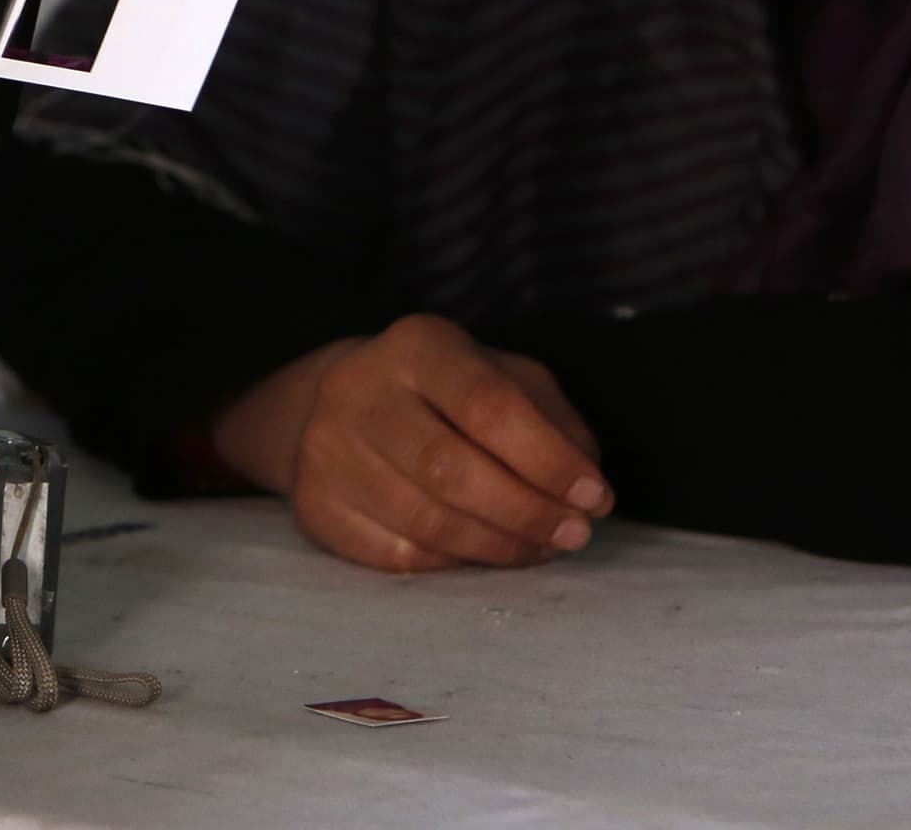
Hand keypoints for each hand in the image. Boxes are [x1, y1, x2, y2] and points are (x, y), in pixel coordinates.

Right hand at [209, 315, 609, 572]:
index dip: (548, 459)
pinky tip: (480, 553)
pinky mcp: (315, 505)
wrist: (339, 406)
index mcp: (417, 346)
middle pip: (450, 469)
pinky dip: (452, 564)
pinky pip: (396, 555)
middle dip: (527, 512)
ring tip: (539, 548)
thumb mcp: (505, 377)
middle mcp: (360, 390)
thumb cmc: (446, 394)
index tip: (595, 496)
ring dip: (498, 547)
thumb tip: (586, 486)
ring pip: (425, 521)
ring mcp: (327, 450)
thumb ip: (553, 421)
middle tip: (573, 535)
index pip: (488, 405)